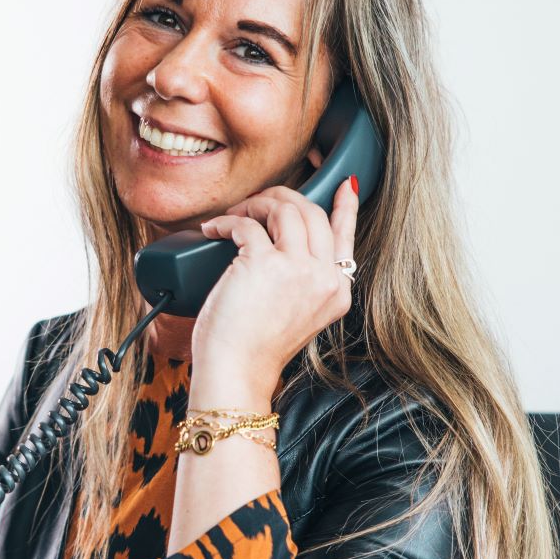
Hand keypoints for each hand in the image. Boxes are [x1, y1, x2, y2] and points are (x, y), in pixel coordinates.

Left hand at [193, 177, 359, 397]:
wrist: (236, 372)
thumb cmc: (255, 347)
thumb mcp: (296, 312)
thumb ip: (304, 278)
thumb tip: (289, 236)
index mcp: (337, 291)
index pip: (346, 237)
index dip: (346, 207)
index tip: (346, 186)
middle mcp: (324, 278)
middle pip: (312, 214)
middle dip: (282, 199)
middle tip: (257, 203)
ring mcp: (298, 270)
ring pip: (284, 210)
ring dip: (255, 205)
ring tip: (234, 216)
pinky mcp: (264, 264)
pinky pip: (246, 224)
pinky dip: (226, 222)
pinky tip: (213, 230)